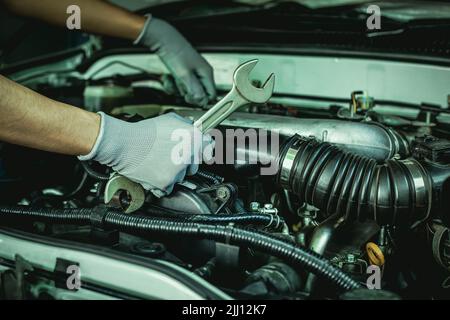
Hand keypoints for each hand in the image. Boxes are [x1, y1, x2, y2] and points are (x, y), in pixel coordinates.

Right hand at [79, 112, 212, 196]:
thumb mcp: (170, 119)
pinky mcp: (167, 182)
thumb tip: (194, 128)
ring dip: (172, 173)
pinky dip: (163, 183)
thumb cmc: (144, 132)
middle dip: (185, 163)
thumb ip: (187, 124)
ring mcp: (178, 170)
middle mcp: (188, 154)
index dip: (203, 150)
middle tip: (169, 156)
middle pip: (195, 165)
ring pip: (181, 178)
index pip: (208, 147)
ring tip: (158, 162)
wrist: (124, 144)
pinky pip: (170, 187)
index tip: (201, 153)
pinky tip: (154, 172)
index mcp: (193, 137)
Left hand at [135, 17, 215, 106]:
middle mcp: (202, 73)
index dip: (201, 100)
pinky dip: (172, 84)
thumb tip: (202, 101)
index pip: (211, 95)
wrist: (162, 39)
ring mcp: (192, 73)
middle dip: (187, 93)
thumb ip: (194, 89)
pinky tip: (168, 78)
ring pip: (187, 90)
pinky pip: (180, 86)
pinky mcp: (183, 73)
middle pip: (198, 94)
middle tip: (180, 88)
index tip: (189, 98)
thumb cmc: (175, 53)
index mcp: (207, 72)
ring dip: (177, 88)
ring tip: (172, 79)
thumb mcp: (184, 74)